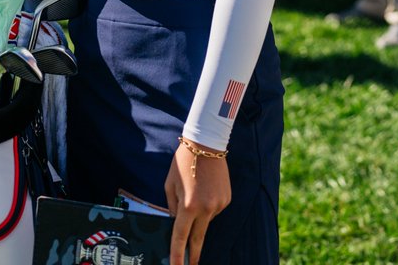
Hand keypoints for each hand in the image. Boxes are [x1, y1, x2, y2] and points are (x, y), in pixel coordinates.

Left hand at [165, 141, 230, 264]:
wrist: (207, 143)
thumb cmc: (184, 161)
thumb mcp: (170, 184)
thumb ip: (172, 207)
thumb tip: (177, 223)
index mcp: (188, 205)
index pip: (181, 237)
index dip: (177, 255)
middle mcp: (206, 209)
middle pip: (198, 239)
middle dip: (192, 255)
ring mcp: (219, 205)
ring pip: (205, 221)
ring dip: (198, 216)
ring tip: (195, 191)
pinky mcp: (227, 200)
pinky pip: (214, 210)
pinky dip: (207, 205)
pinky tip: (205, 189)